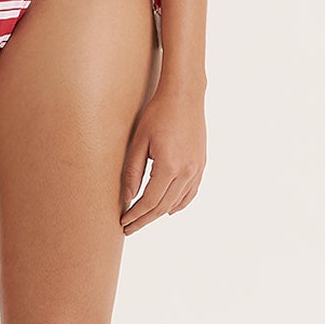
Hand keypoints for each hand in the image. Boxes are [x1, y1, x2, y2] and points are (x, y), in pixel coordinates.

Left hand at [119, 86, 205, 234]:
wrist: (184, 95)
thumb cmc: (157, 114)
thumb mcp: (139, 142)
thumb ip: (133, 171)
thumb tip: (128, 197)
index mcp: (169, 166)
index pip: (149, 201)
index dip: (135, 214)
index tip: (123, 222)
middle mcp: (186, 171)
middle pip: (163, 206)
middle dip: (144, 219)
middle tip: (129, 227)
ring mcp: (197, 169)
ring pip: (177, 202)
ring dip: (159, 213)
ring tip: (143, 219)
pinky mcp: (201, 164)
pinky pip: (191, 192)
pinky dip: (179, 203)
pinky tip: (168, 209)